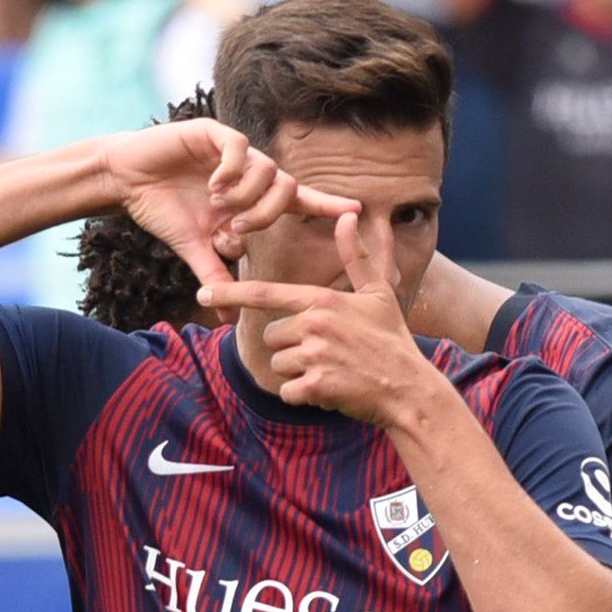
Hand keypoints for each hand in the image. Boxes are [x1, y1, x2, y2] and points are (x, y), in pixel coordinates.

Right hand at [99, 118, 358, 289]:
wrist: (127, 182)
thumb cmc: (164, 211)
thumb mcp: (194, 249)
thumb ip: (216, 275)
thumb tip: (229, 318)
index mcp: (252, 198)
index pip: (299, 200)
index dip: (327, 204)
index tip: (356, 210)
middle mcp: (250, 172)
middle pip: (287, 188)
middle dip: (267, 214)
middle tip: (237, 231)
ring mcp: (233, 152)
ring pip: (268, 169)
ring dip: (247, 196)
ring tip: (218, 207)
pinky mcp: (212, 133)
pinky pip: (240, 148)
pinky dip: (231, 171)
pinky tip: (213, 185)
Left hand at [200, 213, 439, 426]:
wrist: (408, 388)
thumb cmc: (392, 340)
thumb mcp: (378, 293)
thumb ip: (356, 256)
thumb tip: (348, 215)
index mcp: (322, 300)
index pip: (266, 294)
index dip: (231, 293)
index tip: (203, 292)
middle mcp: (314, 324)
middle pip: (271, 337)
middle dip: (289, 348)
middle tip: (326, 354)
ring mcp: (314, 355)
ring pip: (278, 365)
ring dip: (297, 373)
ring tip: (331, 371)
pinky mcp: (316, 386)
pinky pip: (288, 392)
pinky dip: (303, 396)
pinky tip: (330, 390)